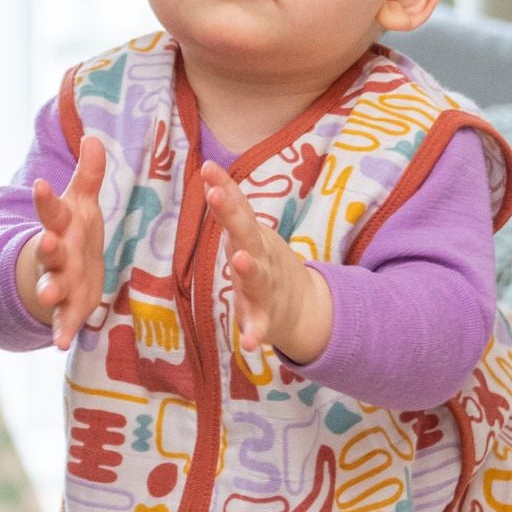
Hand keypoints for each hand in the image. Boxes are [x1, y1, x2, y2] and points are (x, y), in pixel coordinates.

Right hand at [27, 135, 107, 349]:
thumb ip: (88, 176)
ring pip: (51, 285)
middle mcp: (55, 254)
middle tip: (46, 242)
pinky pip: (63, 321)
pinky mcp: (67, 308)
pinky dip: (61, 331)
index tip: (39, 185)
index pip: (51, 211)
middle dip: (47, 247)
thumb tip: (94, 137)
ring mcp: (57, 282)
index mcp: (60, 226)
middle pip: (48, 250)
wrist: (56, 276)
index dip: (44, 200)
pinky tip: (59, 344)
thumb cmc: (73, 234)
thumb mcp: (81, 205)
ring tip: (48, 296)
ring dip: (49, 289)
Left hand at [201, 162, 332, 360]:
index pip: (237, 209)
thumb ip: (232, 206)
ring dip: (248, 268)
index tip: (208, 169)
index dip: (224, 189)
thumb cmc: (265, 264)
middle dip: (232, 215)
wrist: (303, 308)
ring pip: (256, 277)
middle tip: (217, 195)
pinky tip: (249, 343)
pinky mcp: (266, 319)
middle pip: (246, 234)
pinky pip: (260, 326)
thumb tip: (209, 168)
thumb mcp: (250, 233)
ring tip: (239, 260)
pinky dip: (255, 333)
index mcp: (253, 239)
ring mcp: (265, 288)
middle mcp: (261, 258)